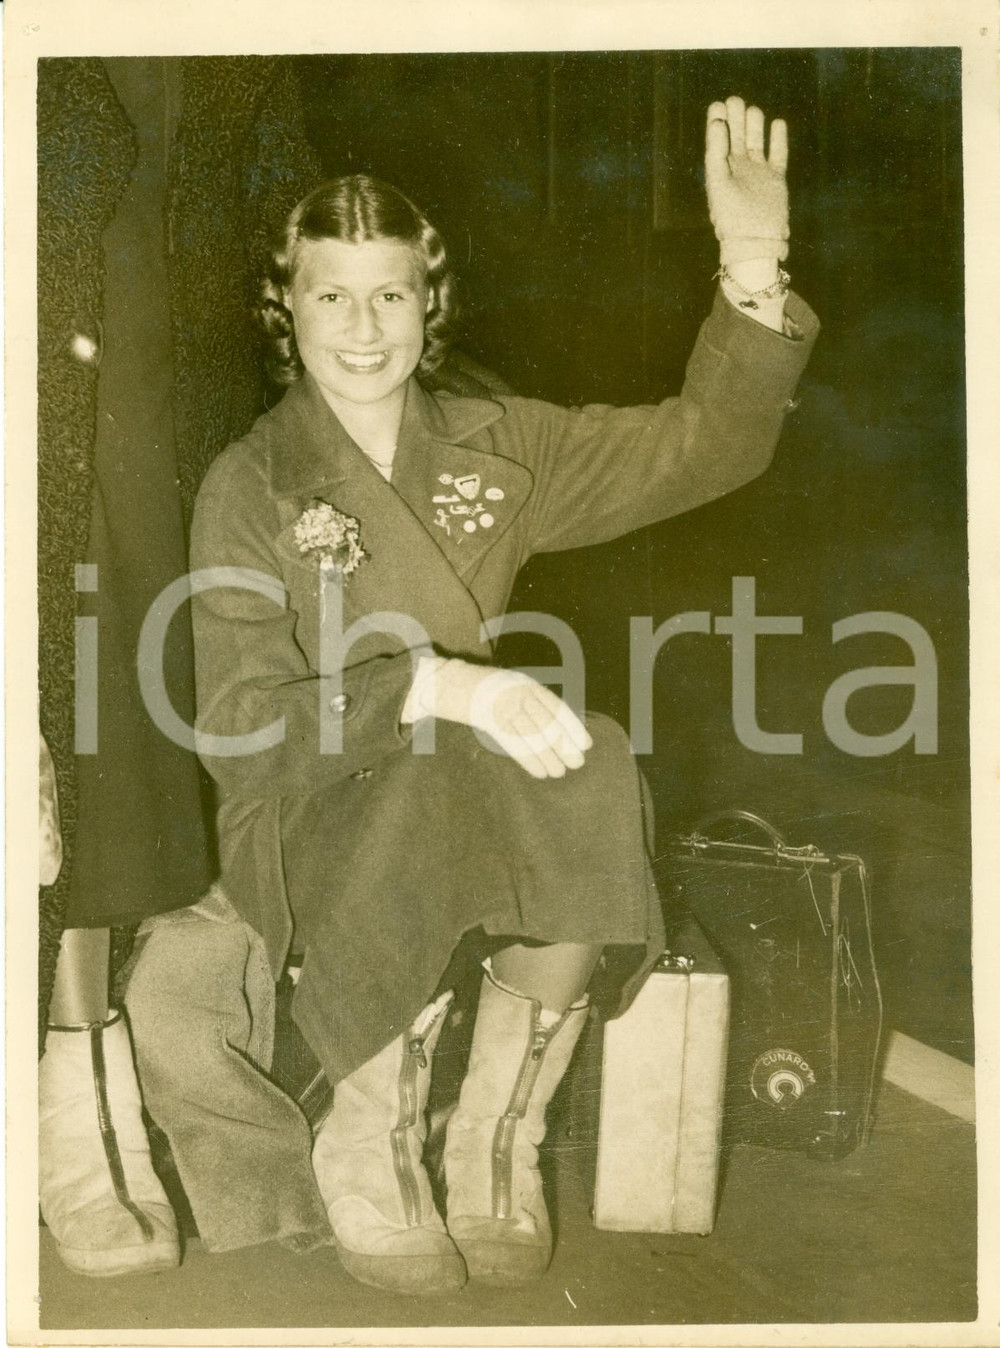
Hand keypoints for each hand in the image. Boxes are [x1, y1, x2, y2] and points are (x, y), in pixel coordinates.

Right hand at [422, 659, 592, 779]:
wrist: (463, 686)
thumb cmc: (500, 692)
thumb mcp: (522, 688)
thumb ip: (541, 705)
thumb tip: (567, 731)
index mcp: (530, 686)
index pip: (558, 709)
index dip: (574, 728)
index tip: (587, 745)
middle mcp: (519, 696)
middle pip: (547, 725)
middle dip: (564, 746)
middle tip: (577, 763)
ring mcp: (504, 709)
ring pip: (532, 737)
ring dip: (548, 758)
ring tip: (559, 772)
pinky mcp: (491, 723)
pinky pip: (514, 745)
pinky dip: (529, 761)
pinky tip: (540, 772)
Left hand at [705, 96, 788, 265]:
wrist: (755, 239)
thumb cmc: (731, 215)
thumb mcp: (718, 181)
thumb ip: (716, 151)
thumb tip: (717, 121)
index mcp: (722, 171)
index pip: (719, 141)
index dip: (718, 123)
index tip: (718, 105)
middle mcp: (739, 170)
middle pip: (738, 137)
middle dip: (736, 119)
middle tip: (734, 100)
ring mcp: (758, 173)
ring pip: (757, 143)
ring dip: (754, 126)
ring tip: (752, 109)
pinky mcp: (776, 179)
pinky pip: (778, 154)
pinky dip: (778, 139)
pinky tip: (777, 123)